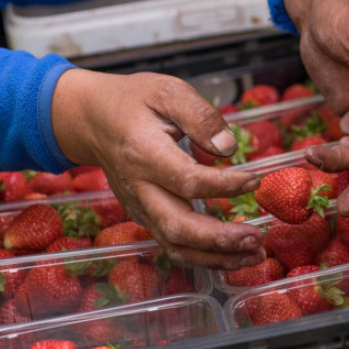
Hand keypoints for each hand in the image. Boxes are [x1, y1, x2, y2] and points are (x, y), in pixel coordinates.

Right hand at [50, 69, 265, 268]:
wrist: (93, 118)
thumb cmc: (133, 101)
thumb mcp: (168, 90)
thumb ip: (201, 117)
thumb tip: (228, 148)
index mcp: (143, 154)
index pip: (187, 180)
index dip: (224, 185)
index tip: (254, 180)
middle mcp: (139, 188)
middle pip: (177, 227)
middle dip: (219, 240)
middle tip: (256, 238)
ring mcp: (139, 207)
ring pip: (175, 245)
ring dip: (216, 257)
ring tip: (255, 255)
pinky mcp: (146, 216)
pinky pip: (174, 244)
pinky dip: (205, 256)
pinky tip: (235, 254)